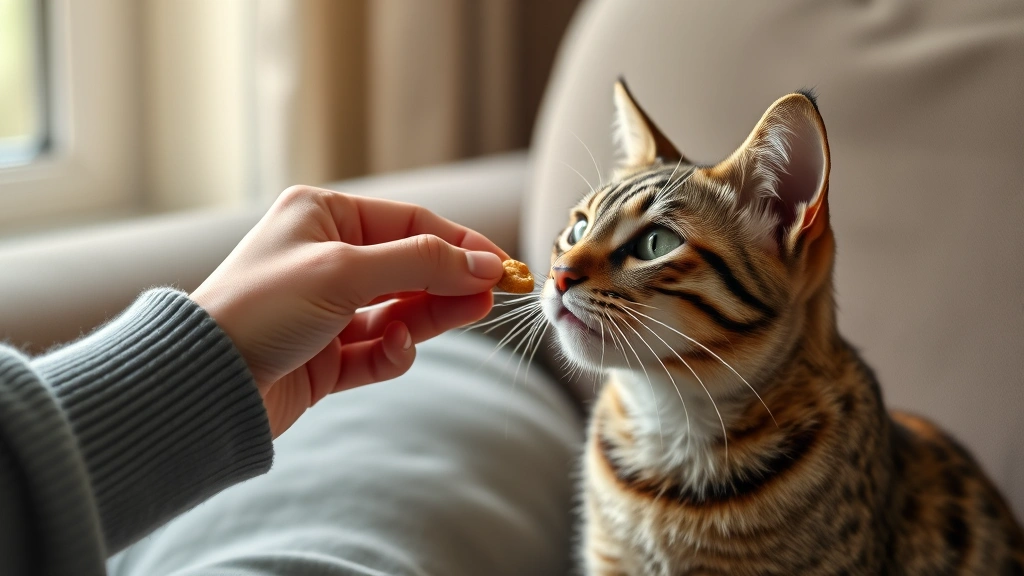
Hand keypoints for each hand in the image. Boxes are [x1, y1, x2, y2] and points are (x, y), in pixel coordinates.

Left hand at [190, 185, 507, 436]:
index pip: (408, 223)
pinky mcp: (325, 357)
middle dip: (449, 280)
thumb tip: (484, 263)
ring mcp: (326, 309)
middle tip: (492, 295)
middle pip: (408, 266)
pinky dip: (394, 351)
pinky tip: (397, 349)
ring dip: (431, 315)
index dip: (458, 243)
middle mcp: (325, 258)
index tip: (500, 265)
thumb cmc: (260, 308)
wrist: (205, 381)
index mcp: (320, 217)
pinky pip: (377, 349)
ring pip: (399, 309)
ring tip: (467, 314)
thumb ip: (420, 264)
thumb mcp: (344, 271)